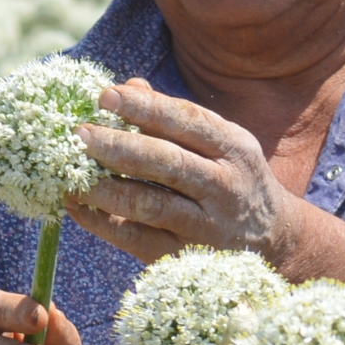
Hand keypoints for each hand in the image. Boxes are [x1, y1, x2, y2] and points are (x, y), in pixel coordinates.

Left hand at [60, 77, 294, 268]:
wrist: (273, 243)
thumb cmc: (233, 180)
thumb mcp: (222, 144)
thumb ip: (178, 118)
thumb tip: (130, 86)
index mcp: (234, 148)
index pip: (187, 122)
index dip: (145, 107)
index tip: (105, 95)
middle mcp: (224, 186)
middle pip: (168, 163)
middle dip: (120, 146)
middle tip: (79, 134)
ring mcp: (206, 227)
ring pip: (151, 205)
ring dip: (106, 189)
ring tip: (71, 174)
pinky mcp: (183, 258)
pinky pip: (137, 239)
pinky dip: (102, 223)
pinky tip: (77, 206)